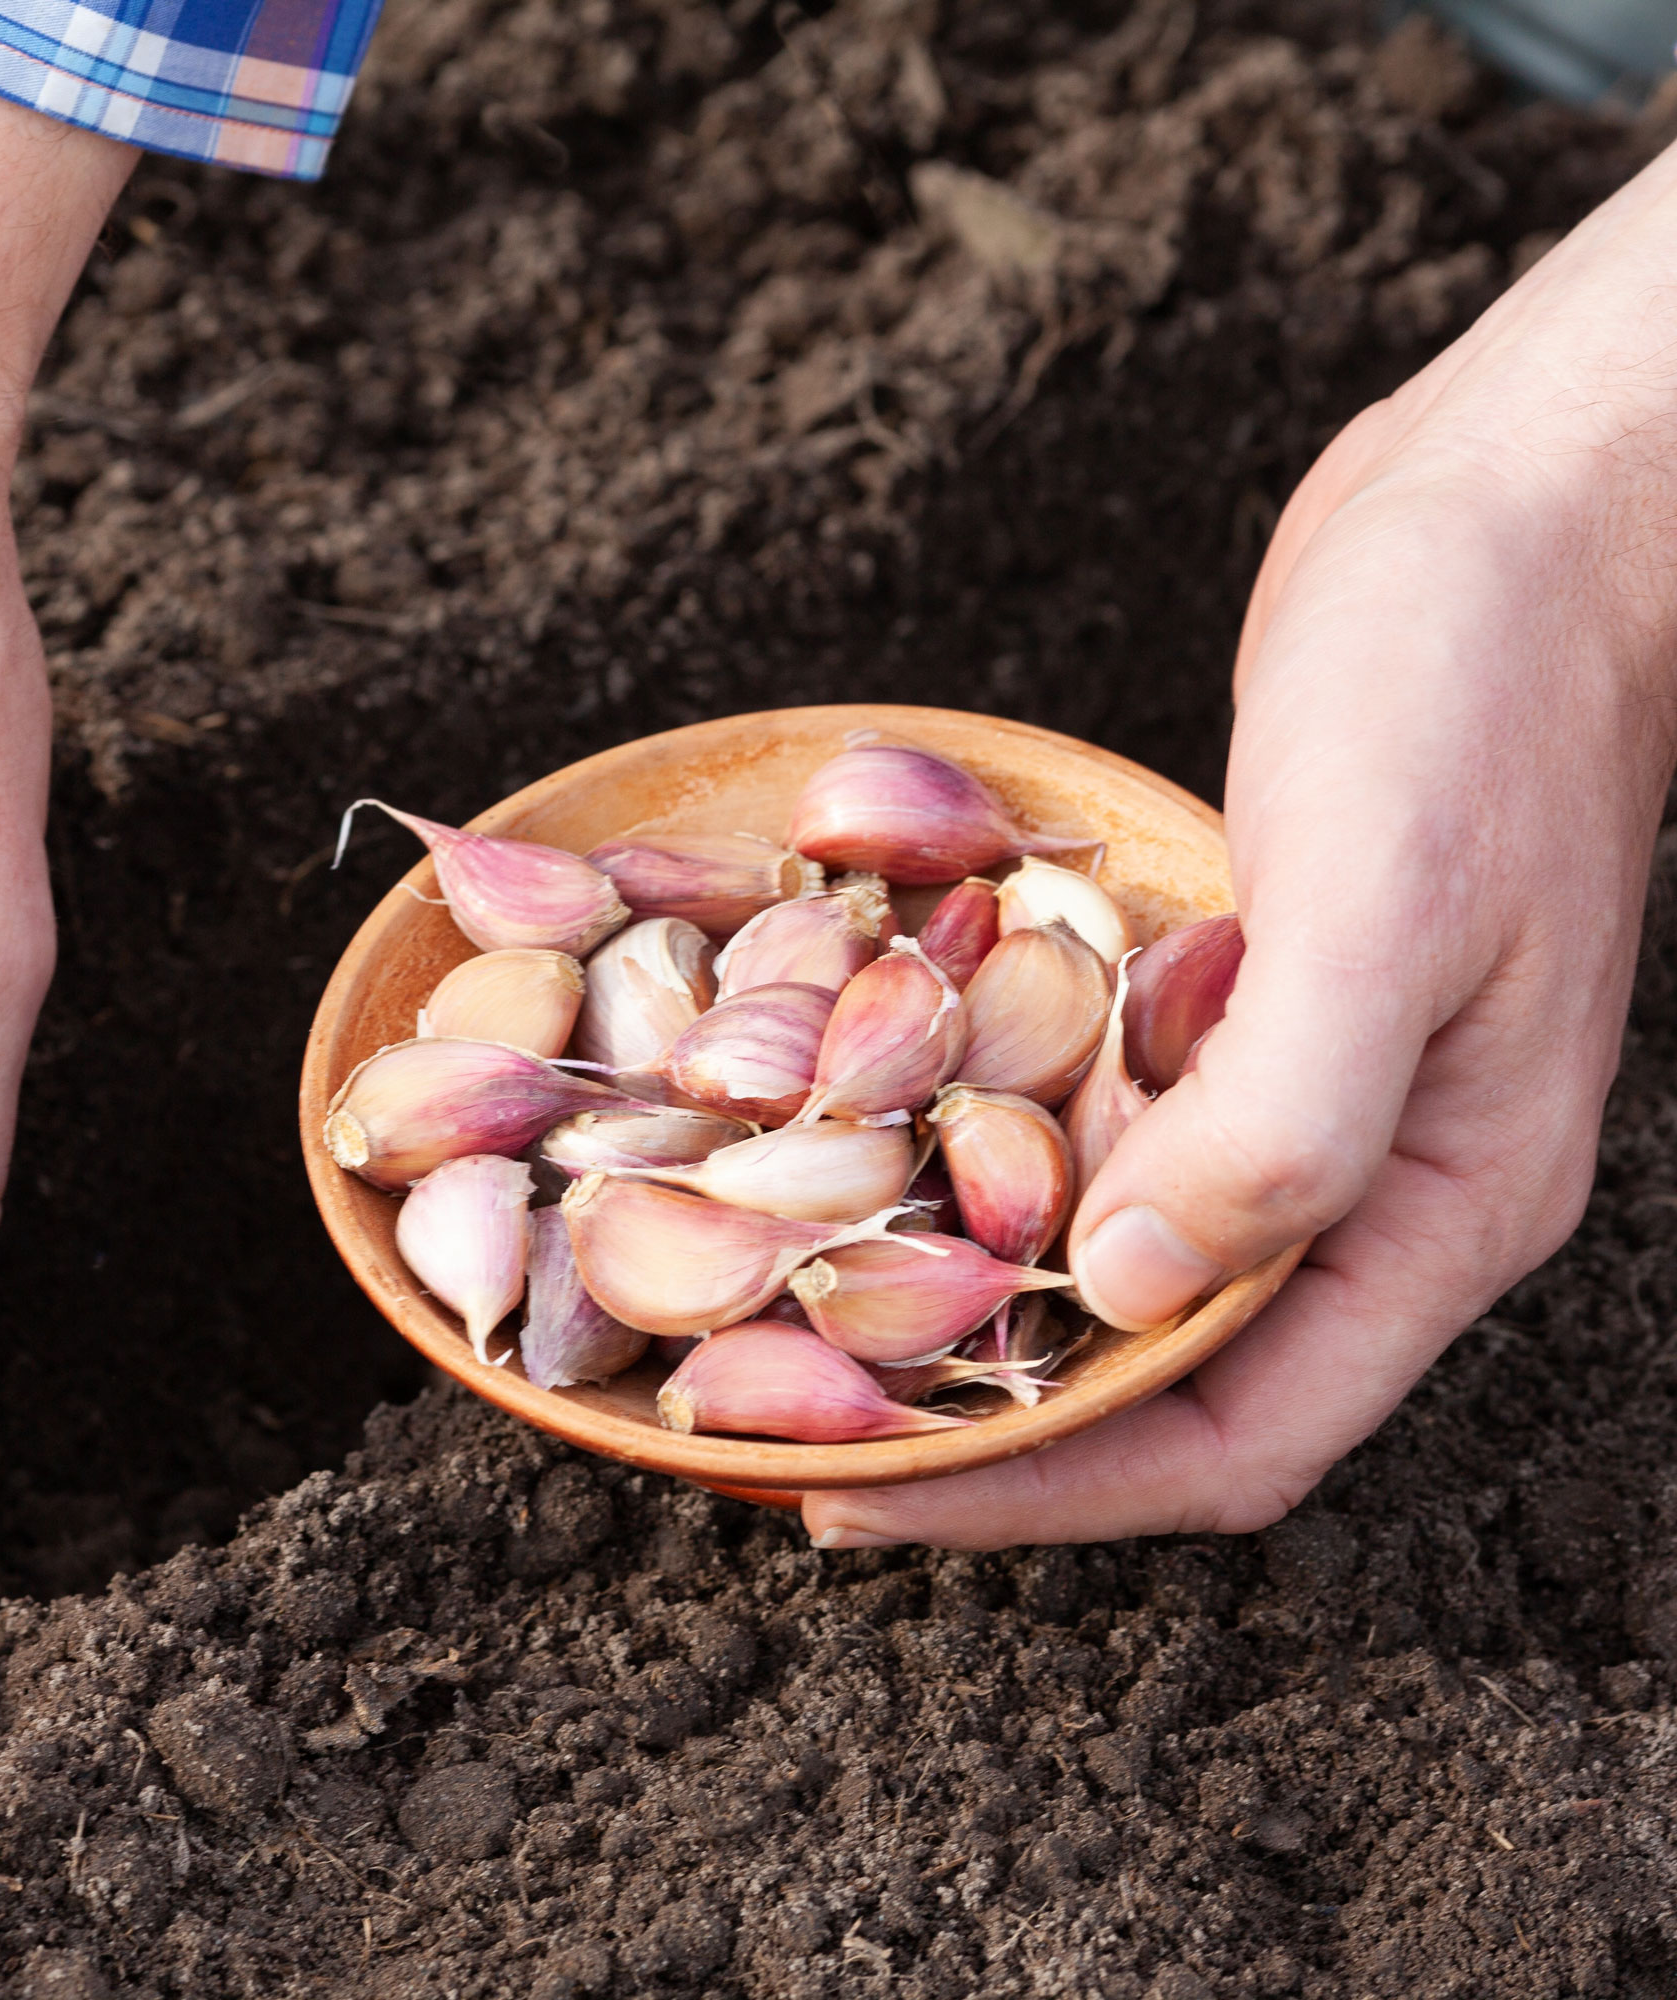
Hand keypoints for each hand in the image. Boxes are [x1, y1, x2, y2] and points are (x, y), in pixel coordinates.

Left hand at [807, 150, 1676, 1551]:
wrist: (1513, 510)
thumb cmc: (1476, 688)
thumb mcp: (1386, 907)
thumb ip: (1282, 1123)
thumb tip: (1121, 1294)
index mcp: (1445, 1209)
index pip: (1230, 1435)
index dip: (1044, 1490)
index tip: (860, 1498)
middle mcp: (1372, 1183)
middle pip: (1157, 1383)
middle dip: (982, 1429)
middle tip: (788, 1435)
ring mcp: (1300, 1093)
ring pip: (1117, 1265)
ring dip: (971, 1309)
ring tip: (800, 1328)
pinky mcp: (1235, 1002)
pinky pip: (1098, 1133)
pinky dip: (991, 1168)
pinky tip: (875, 1154)